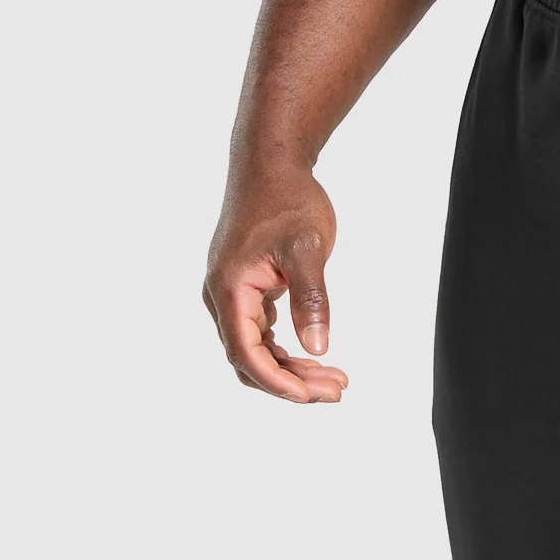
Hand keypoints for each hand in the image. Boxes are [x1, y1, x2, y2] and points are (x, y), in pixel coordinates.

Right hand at [204, 160, 347, 402]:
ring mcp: (232, 293)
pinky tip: (315, 353)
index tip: (312, 397)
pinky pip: (260, 330)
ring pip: (256, 347)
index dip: (278, 381)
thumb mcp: (307, 245)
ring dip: (292, 367)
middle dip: (291, 381)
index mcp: (230, 290)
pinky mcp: (244, 287)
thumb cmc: (288, 199)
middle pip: (251, 358)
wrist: (270, 162)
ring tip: (334, 379)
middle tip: (336, 391)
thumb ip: (310, 296)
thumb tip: (318, 348)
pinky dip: (286, 346)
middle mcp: (223, 298)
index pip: (248, 354)